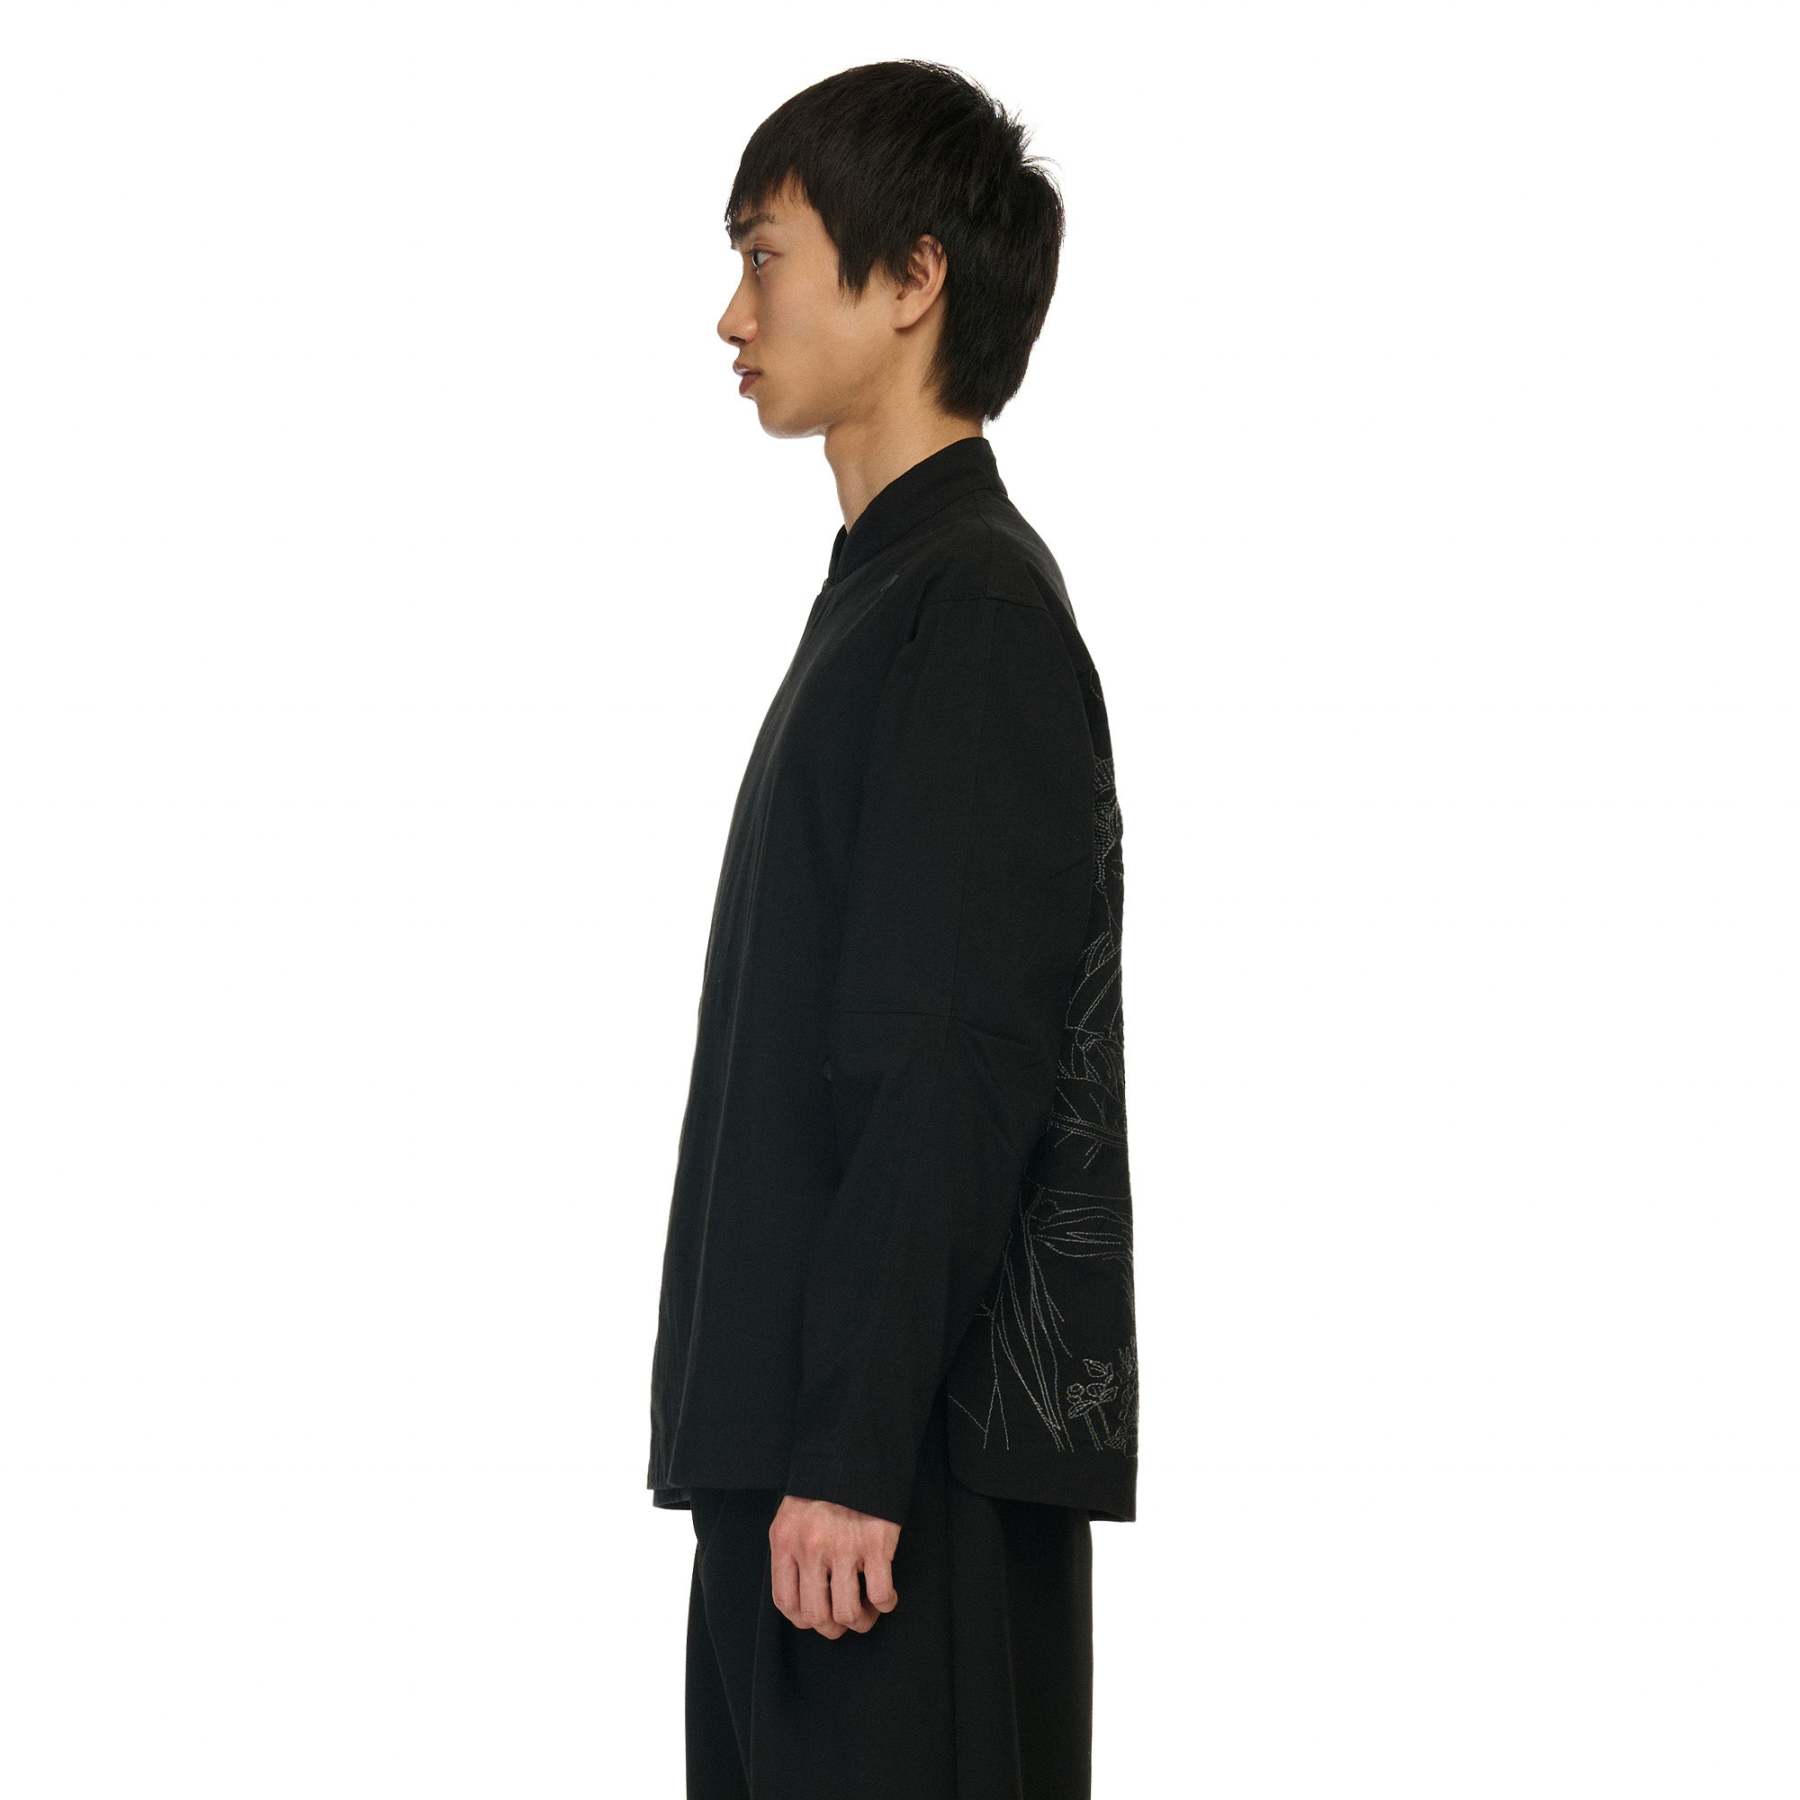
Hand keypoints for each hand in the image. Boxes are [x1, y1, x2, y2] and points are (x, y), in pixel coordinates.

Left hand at [769, 1494, 900, 1636]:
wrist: (854, 1453)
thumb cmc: (823, 1488)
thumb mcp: (792, 1517)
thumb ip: (792, 1553)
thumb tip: (803, 1597)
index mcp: (785, 1542)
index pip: (786, 1603)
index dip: (805, 1620)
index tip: (818, 1617)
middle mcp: (811, 1549)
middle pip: (816, 1616)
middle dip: (833, 1628)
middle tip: (845, 1618)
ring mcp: (844, 1548)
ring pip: (847, 1613)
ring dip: (860, 1621)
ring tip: (867, 1609)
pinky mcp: (876, 1544)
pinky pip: (880, 1595)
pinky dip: (885, 1604)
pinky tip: (885, 1596)